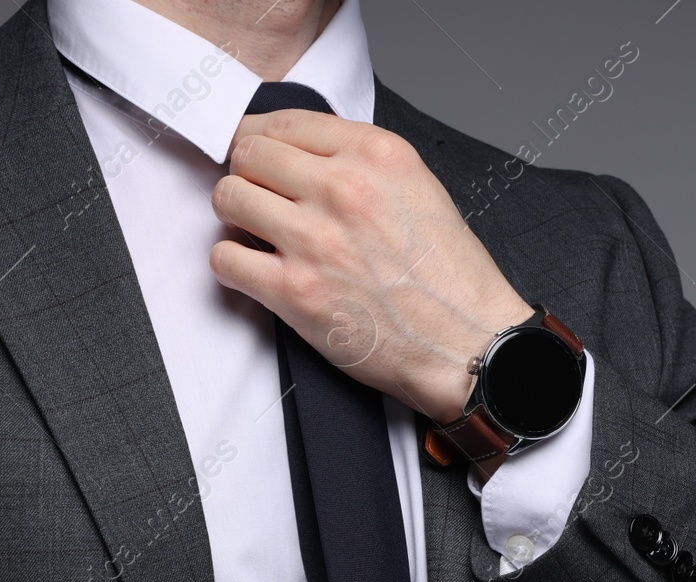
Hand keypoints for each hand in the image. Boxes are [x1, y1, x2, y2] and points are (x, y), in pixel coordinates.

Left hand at [208, 109, 532, 424]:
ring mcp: (316, 240)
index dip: (261, 139)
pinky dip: (232, 265)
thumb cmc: (452, 281)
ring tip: (257, 234)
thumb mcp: (421, 191)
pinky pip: (225, 259)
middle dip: (248, 175)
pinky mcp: (296, 292)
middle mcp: (344, 189)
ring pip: (229, 198)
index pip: (286, 122)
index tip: (255, 154)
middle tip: (257, 197)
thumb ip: (364, 166)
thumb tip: (308, 159)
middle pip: (250, 154)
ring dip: (235, 217)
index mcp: (377, 156)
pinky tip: (256, 271)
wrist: (469, 345)